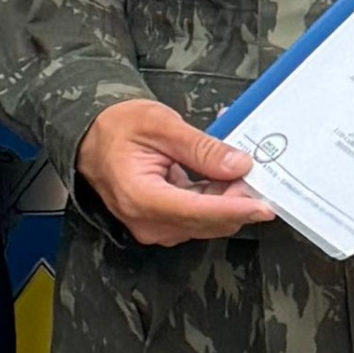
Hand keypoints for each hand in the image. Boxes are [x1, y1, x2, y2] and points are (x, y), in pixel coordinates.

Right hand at [78, 97, 277, 245]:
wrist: (90, 137)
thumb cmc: (116, 127)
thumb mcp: (161, 125)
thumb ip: (201, 148)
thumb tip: (238, 165)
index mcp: (140, 197)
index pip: (197, 212)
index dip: (234, 209)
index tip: (263, 205)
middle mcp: (147, 221)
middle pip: (207, 221)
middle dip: (237, 200)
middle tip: (256, 170)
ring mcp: (153, 227)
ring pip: (207, 222)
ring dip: (227, 198)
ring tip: (236, 165)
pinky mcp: (161, 225)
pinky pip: (198, 217)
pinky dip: (214, 198)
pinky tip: (221, 176)